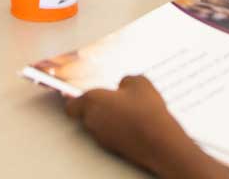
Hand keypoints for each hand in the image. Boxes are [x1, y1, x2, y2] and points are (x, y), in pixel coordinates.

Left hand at [66, 76, 190, 176]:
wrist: (158, 140)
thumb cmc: (145, 110)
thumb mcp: (138, 82)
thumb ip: (125, 80)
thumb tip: (124, 85)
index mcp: (92, 100)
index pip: (71, 104)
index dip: (74, 99)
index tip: (77, 94)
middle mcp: (92, 120)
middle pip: (84, 114)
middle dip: (94, 107)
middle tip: (110, 100)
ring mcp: (101, 136)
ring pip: (96, 125)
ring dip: (105, 118)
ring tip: (125, 111)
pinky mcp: (112, 147)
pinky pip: (108, 134)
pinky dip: (115, 129)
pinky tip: (131, 123)